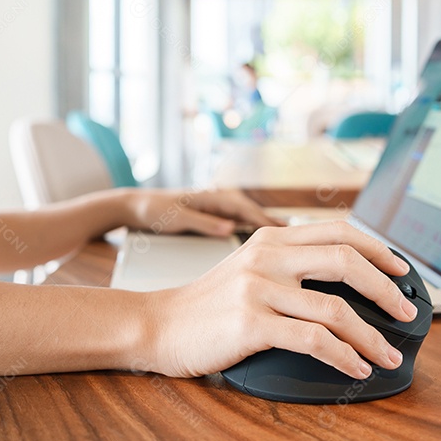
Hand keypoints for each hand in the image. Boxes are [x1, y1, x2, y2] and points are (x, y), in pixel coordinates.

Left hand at [122, 188, 283, 236]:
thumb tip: (230, 228)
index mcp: (215, 196)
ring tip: (292, 244)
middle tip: (303, 240)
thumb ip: (204, 223)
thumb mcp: (178, 218)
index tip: (288, 235)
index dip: (270, 223)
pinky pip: (244, 223)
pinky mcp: (218, 215)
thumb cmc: (155, 210)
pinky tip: (267, 244)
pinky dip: (257, 232)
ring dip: (270, 230)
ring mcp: (221, 207)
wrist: (137, 206)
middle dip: (278, 226)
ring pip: (253, 219)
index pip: (249, 210)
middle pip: (257, 214)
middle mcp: (222, 198)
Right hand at [145, 221, 419, 378]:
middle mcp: (268, 256)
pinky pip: (313, 339)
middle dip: (386, 289)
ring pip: (336, 308)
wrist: (159, 325)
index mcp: (272, 238)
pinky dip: (344, 356)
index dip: (377, 249)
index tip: (402, 270)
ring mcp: (259, 288)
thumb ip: (288, 263)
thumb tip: (344, 273)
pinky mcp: (251, 322)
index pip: (339, 231)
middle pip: (346, 260)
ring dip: (371, 336)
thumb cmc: (207, 304)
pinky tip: (356, 367)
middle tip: (406, 311)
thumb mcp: (249, 267)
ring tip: (387, 354)